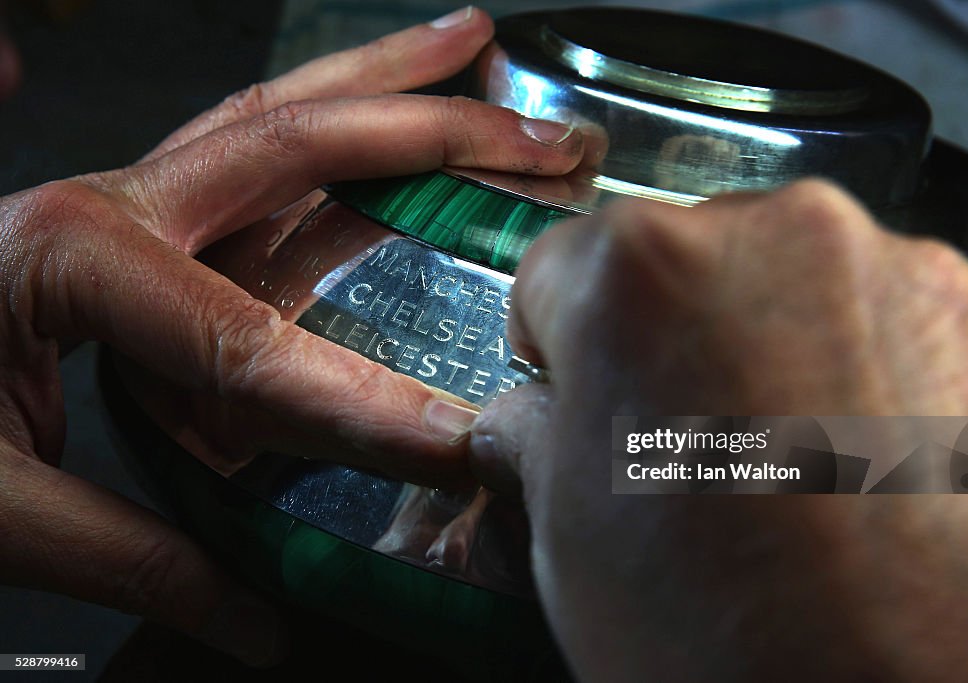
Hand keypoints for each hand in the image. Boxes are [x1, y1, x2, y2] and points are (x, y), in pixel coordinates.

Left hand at [0, 8, 581, 665]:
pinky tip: (381, 100)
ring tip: (480, 46)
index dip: (359, 402)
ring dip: (387, 77)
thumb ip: (138, 557)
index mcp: (73, 259)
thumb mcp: (0, 511)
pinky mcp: (135, 210)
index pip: (250, 341)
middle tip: (541, 136)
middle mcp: (112, 200)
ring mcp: (126, 192)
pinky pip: (248, 141)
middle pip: (299, 140)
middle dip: (437, 134)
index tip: (450, 441)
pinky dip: (326, 111)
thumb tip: (255, 619)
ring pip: (279, 111)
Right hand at [470, 180, 967, 681]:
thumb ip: (538, 438)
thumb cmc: (735, 648)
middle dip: (679, 337)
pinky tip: (882, 476)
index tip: (582, 388)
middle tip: (697, 448)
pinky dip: (885, 381)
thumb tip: (533, 416)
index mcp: (644, 275)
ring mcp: (916, 274)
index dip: (560, 340)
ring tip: (800, 473)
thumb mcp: (573, 543)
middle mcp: (786, 235)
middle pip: (693, 260)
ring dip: (786, 351)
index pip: (561, 265)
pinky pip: (906, 328)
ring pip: (805, 286)